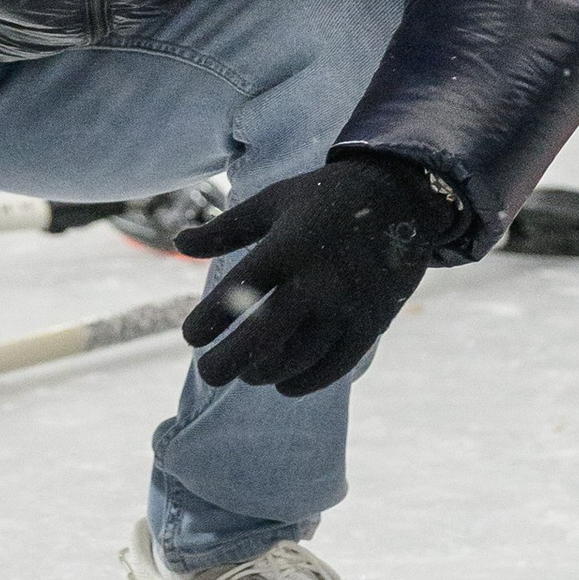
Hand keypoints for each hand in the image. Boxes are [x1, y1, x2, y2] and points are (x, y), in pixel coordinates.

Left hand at [177, 152, 466, 398]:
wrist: (402, 195)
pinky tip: (283, 384)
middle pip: (267, 333)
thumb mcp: (273, 202)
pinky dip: (307, 381)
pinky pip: (336, 364)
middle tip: (207, 375)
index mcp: (288, 245)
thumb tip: (176, 242)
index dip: (211, 318)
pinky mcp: (372, 321)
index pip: (241, 289)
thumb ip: (225, 228)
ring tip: (245, 375)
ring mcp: (348, 304)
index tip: (190, 336)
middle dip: (231, 360)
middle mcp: (318, 278)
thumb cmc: (325, 197)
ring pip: (300, 355)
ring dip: (266, 372)